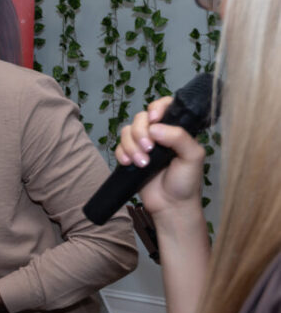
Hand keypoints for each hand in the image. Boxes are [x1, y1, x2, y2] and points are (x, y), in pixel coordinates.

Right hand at [115, 97, 205, 217]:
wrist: (171, 206)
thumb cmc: (186, 182)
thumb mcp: (192, 157)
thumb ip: (179, 137)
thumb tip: (155, 128)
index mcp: (176, 130)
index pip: (165, 106)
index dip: (157, 108)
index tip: (154, 119)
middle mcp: (159, 134)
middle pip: (141, 118)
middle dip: (140, 133)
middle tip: (148, 149)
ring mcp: (143, 145)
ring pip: (127, 131)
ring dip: (131, 146)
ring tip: (142, 163)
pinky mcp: (131, 157)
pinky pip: (119, 146)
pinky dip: (121, 153)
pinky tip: (128, 164)